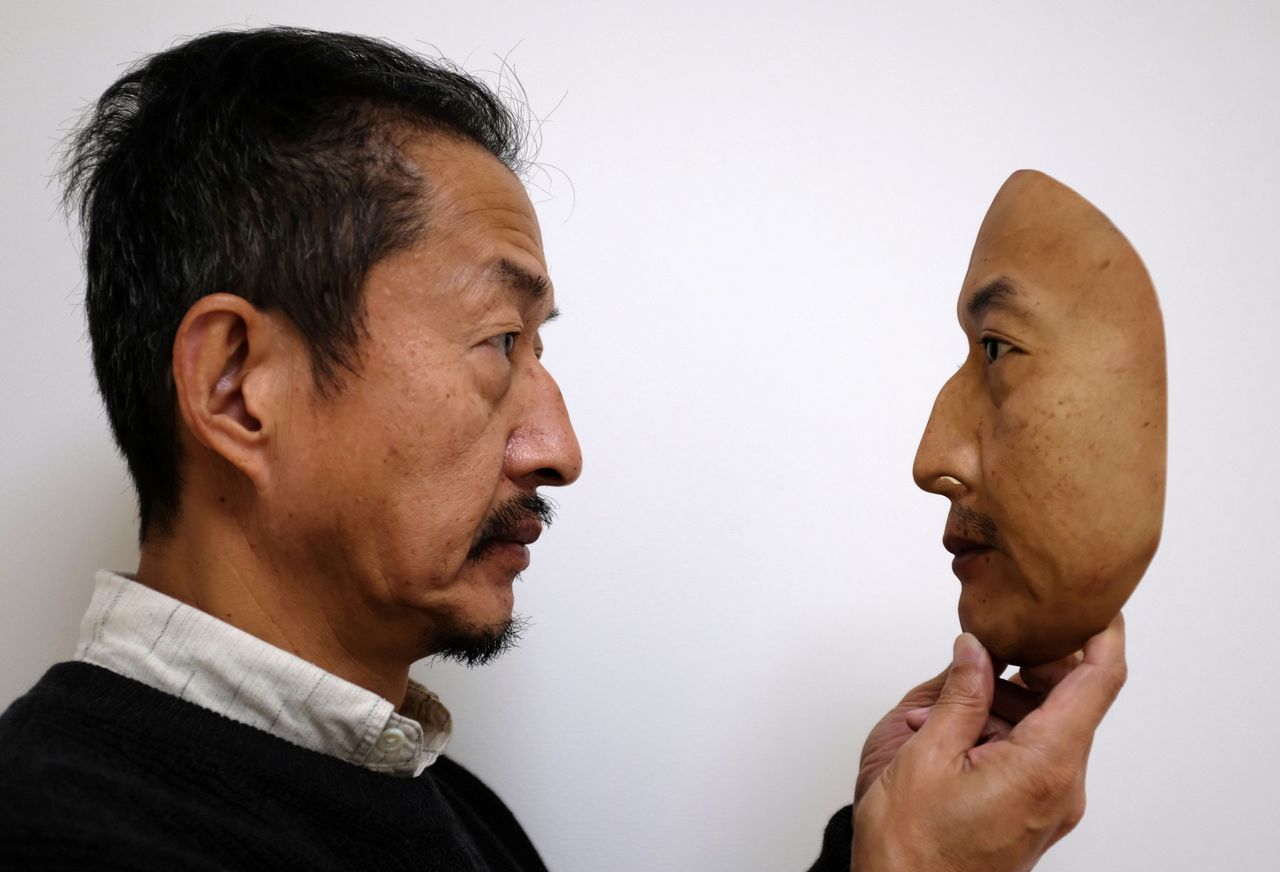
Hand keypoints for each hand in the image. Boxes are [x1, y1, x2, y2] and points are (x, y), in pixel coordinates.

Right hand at [850, 614, 1126, 870]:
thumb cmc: (911, 848)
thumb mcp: (924, 756)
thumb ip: (959, 695)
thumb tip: (977, 649)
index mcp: (1044, 765)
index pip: (1099, 682)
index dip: (1102, 632)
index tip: (1093, 599)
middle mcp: (1062, 786)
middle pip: (1073, 699)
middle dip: (1034, 662)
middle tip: (989, 641)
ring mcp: (1052, 802)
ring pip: (1049, 723)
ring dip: (1005, 699)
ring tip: (943, 710)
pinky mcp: (1036, 811)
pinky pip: (1033, 751)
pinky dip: (1000, 727)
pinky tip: (952, 732)